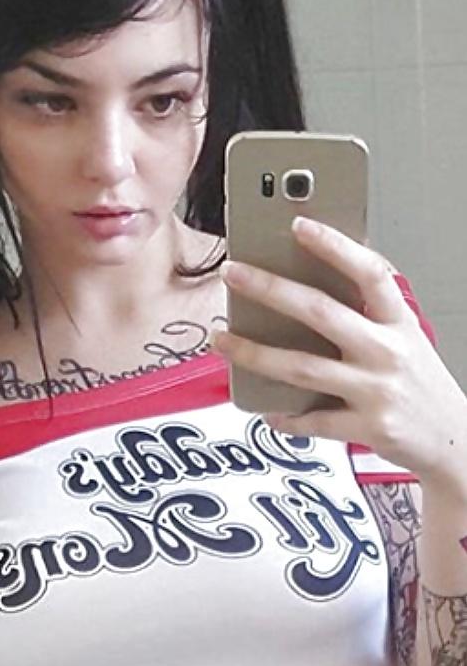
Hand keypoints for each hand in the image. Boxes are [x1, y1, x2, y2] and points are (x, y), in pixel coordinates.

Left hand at [210, 217, 466, 480]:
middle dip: (270, 289)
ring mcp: (377, 391)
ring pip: (302, 368)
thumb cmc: (420, 385)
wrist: (454, 440)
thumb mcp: (407, 339)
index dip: (334, 246)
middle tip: (233, 272)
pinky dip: (285, 416)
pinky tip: (264, 409)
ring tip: (221, 340)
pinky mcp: (367, 428)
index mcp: (400, 323)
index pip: (369, 273)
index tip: (298, 225)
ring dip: (254, 353)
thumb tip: (308, 288)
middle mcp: (388, 352)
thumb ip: (369, 316)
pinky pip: (313, 421)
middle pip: (320, 313)